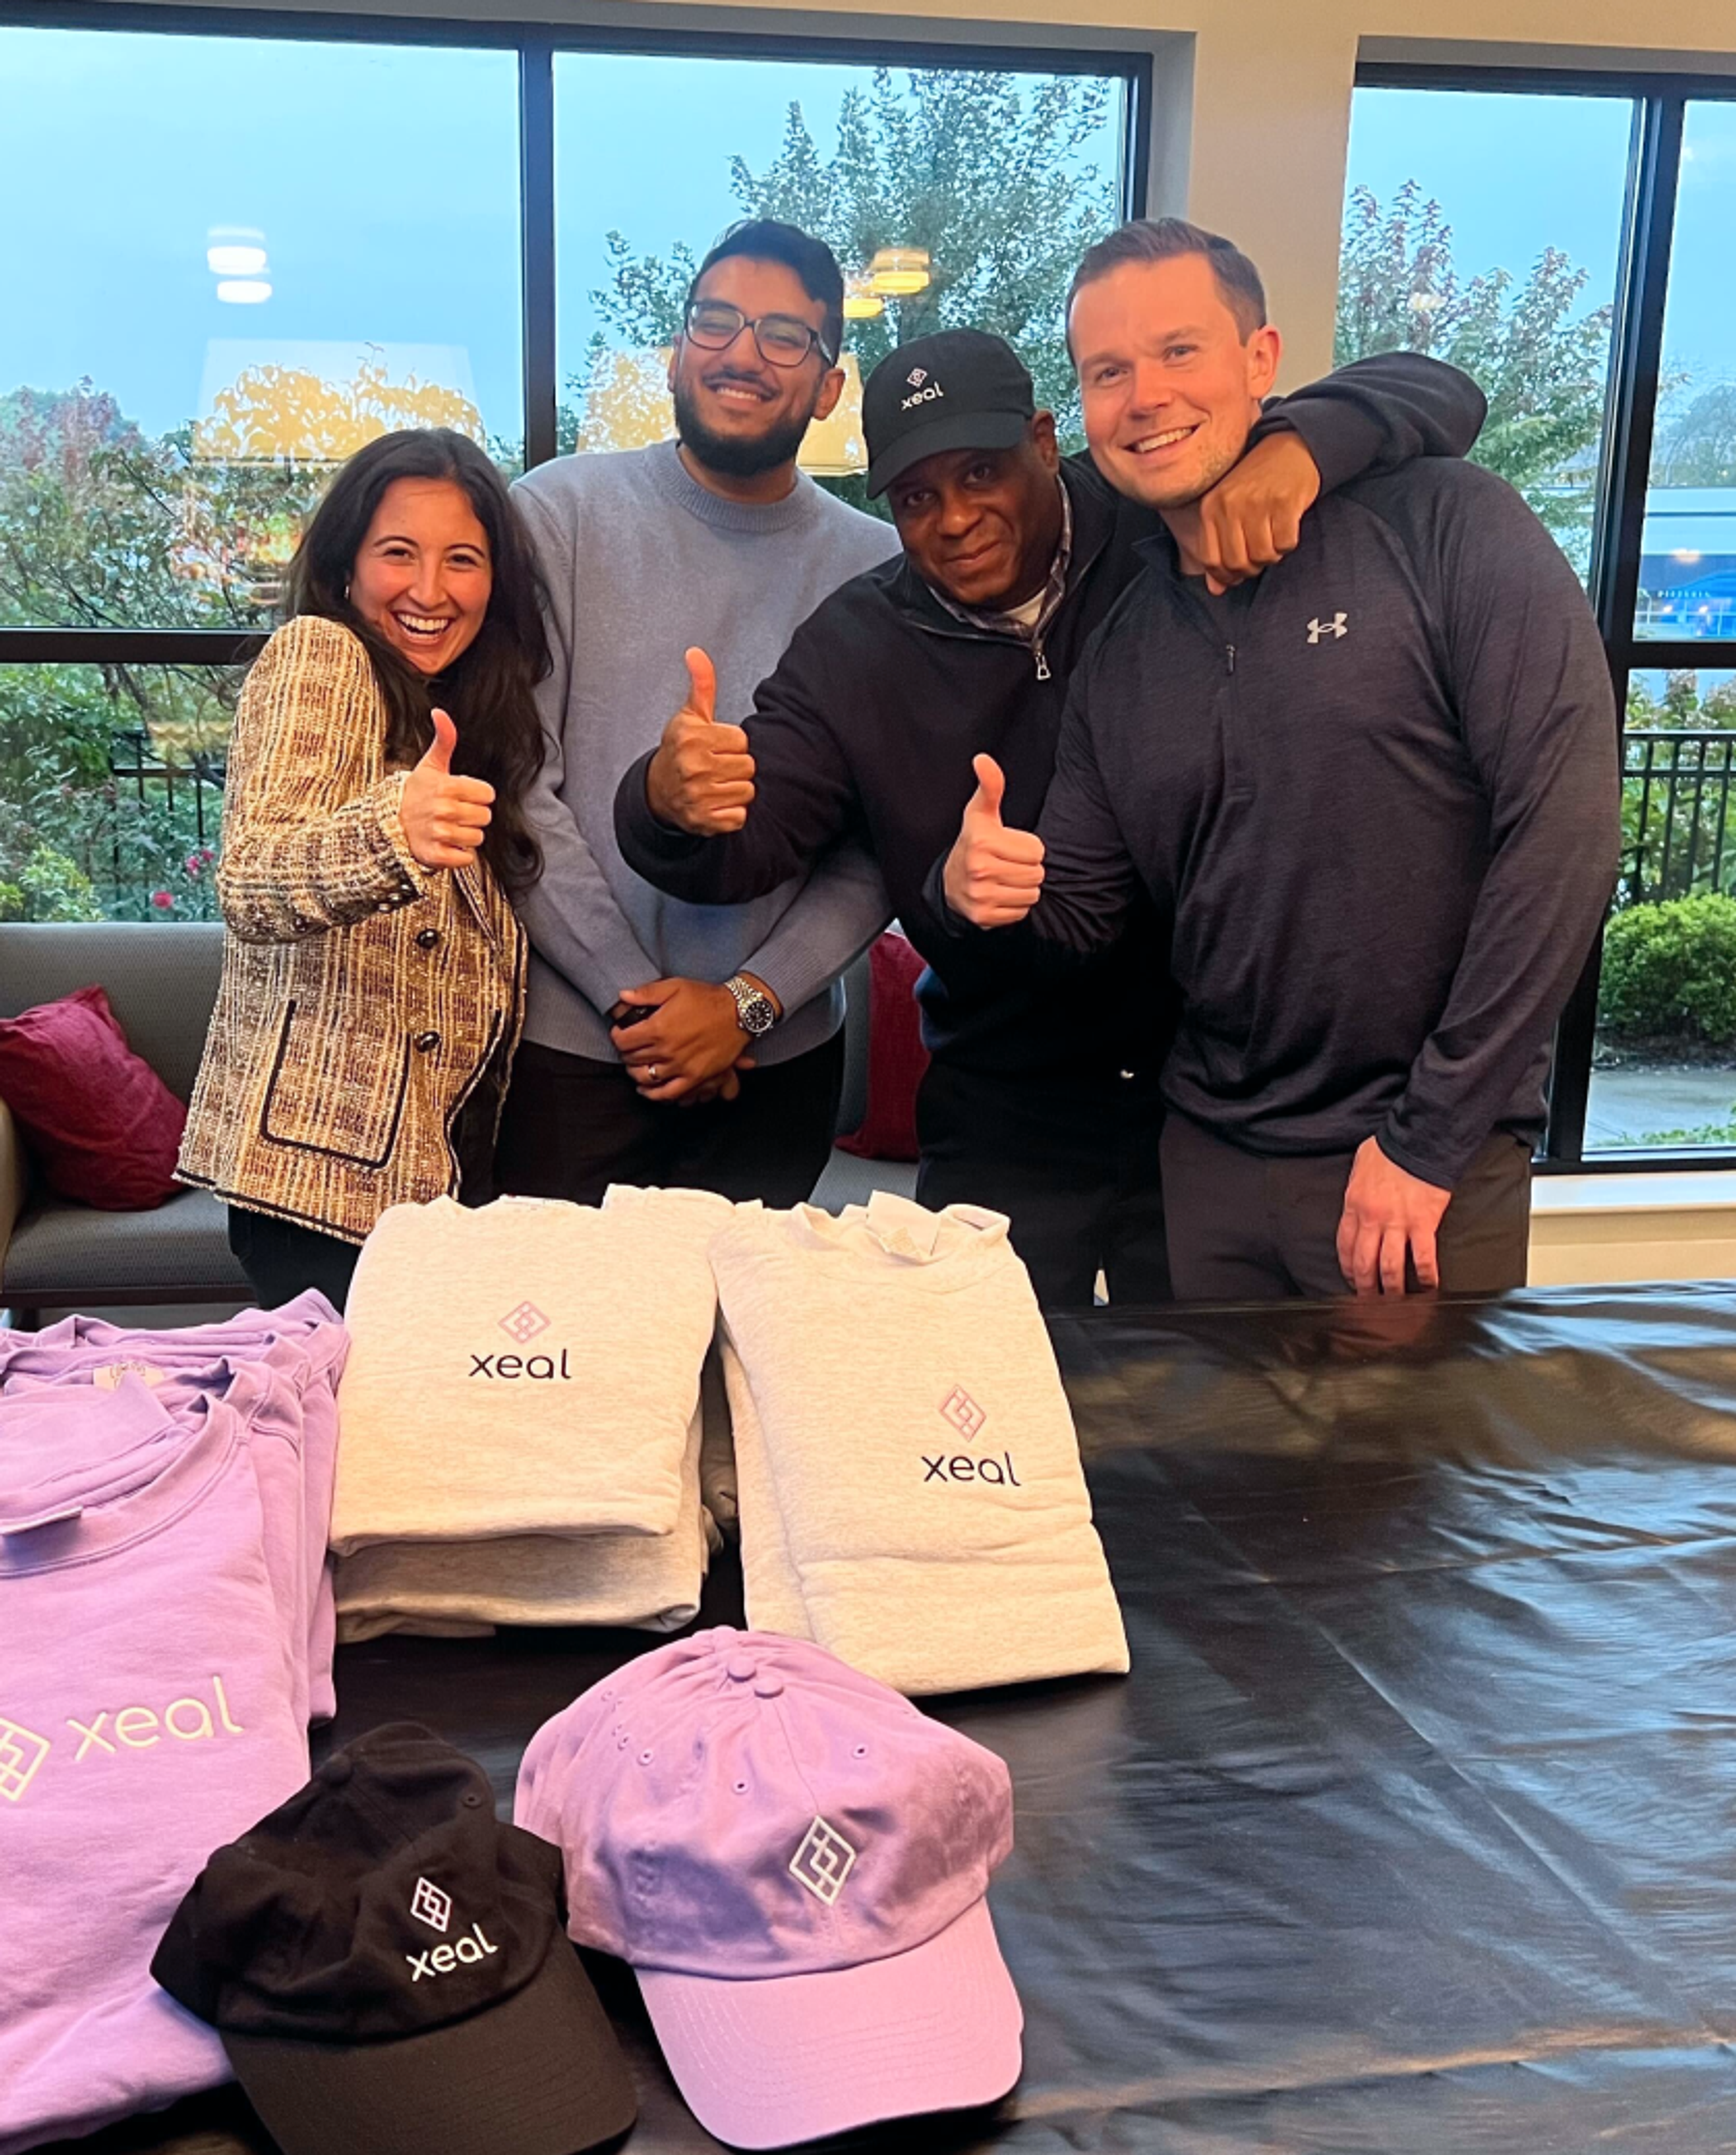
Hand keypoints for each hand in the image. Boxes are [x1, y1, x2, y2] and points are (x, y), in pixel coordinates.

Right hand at [399, 709, 494, 870]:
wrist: (389, 821)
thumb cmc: (415, 792)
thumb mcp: (430, 765)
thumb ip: (444, 739)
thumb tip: (440, 712)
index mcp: (446, 786)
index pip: (487, 794)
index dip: (477, 796)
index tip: (461, 796)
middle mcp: (443, 810)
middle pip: (484, 817)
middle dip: (472, 816)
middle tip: (453, 813)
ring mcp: (439, 833)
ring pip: (477, 838)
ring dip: (465, 836)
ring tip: (447, 827)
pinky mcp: (436, 855)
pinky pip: (466, 858)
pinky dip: (458, 855)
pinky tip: (444, 844)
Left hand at [609, 977, 756, 1102]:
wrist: (738, 1012)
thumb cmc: (707, 998)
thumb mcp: (675, 986)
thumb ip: (646, 993)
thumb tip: (622, 996)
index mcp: (658, 1028)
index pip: (623, 1040)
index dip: (617, 1036)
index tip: (620, 1032)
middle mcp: (667, 1050)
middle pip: (633, 1059)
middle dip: (626, 1053)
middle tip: (629, 1047)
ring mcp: (681, 1066)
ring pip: (646, 1077)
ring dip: (636, 1072)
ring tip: (636, 1065)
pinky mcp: (695, 1077)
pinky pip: (668, 1093)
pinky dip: (654, 1094)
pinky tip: (646, 1089)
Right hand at [644, 648, 755, 834]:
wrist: (658, 792)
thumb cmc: (680, 750)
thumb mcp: (690, 716)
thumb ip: (701, 685)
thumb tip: (696, 652)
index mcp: (693, 739)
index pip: (742, 741)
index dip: (733, 745)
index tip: (715, 748)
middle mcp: (694, 767)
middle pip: (748, 767)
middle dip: (736, 767)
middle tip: (716, 767)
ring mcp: (698, 796)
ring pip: (747, 791)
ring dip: (735, 790)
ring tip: (715, 785)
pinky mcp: (704, 820)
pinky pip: (740, 816)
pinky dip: (732, 814)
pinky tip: (715, 803)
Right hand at [942, 755, 1044, 927]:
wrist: (949, 883)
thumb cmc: (973, 843)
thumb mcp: (980, 813)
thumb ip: (990, 786)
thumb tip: (983, 758)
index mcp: (982, 841)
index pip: (1037, 850)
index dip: (1027, 848)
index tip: (1008, 846)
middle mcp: (979, 869)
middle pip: (1037, 873)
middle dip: (1027, 868)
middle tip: (1007, 864)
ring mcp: (980, 895)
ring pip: (1032, 894)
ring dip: (1023, 887)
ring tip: (1004, 879)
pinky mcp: (983, 917)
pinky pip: (1021, 912)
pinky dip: (1014, 906)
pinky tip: (999, 895)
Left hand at [1173, 431, 1320, 593]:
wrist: (1291, 449)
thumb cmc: (1258, 484)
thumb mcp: (1231, 510)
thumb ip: (1219, 548)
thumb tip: (1216, 590)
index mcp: (1211, 507)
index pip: (1210, 559)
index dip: (1225, 576)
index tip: (1238, 575)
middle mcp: (1230, 505)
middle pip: (1237, 562)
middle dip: (1251, 568)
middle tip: (1261, 556)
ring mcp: (1257, 502)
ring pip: (1262, 556)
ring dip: (1272, 556)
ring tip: (1274, 539)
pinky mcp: (1284, 502)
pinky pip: (1285, 543)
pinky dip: (1288, 543)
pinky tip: (1287, 528)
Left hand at [1336, 1137, 1452, 1296]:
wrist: (1418, 1140)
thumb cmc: (1390, 1150)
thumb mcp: (1360, 1166)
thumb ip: (1356, 1190)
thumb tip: (1356, 1202)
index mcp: (1354, 1205)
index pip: (1344, 1245)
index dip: (1346, 1266)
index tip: (1350, 1278)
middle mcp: (1372, 1218)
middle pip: (1364, 1262)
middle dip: (1364, 1286)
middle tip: (1367, 1302)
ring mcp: (1398, 1223)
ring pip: (1390, 1267)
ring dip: (1391, 1289)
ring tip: (1394, 1303)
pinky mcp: (1423, 1223)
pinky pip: (1423, 1258)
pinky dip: (1426, 1276)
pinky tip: (1428, 1288)